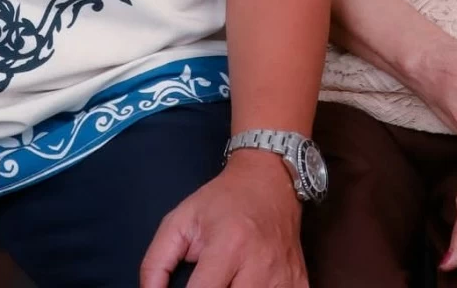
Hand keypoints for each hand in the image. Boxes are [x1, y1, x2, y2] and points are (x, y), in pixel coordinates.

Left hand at [141, 153, 303, 287]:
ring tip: (227, 282)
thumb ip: (156, 262)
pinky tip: (250, 284)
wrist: (270, 179)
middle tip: (206, 286)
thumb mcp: (180, 220)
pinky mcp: (300, 284)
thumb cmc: (221, 202)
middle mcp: (260, 264)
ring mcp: (284, 277)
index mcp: (227, 246)